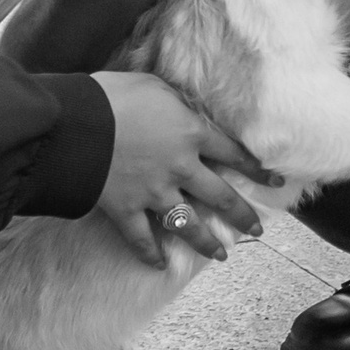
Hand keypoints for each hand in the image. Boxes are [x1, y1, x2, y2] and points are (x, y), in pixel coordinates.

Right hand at [92, 70, 266, 266]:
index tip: (274, 181)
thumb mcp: (151, 85)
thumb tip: (181, 104)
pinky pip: (142, 239)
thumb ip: (173, 99)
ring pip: (189, 225)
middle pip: (220, 197)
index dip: (255, 168)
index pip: (233, 153)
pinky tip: (159, 265)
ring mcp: (154, 193)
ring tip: (221, 256)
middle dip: (242, 215)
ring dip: (206, 243)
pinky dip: (150, 254)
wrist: (76, 124)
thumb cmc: (112, 95)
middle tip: (256, 229)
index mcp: (190, 133)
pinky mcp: (126, 210)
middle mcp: (180, 168)